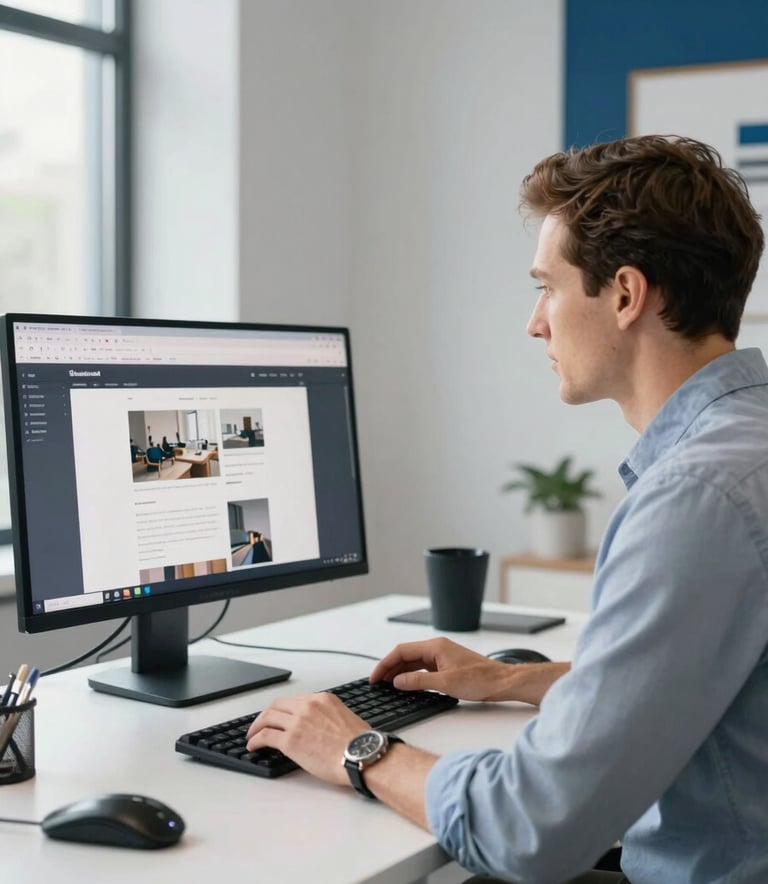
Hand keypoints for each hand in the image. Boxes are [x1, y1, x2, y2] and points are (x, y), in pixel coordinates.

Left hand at [245, 692, 368, 786]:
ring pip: (268, 717)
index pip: (295, 701)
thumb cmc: (360, 743)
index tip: (279, 717)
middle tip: (260, 724)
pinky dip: (255, 740)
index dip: (283, 710)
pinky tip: (253, 746)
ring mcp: (298, 722)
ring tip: (252, 735)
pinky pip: (265, 736)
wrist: (362, 755)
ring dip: (256, 726)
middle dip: (266, 715)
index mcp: (323, 699)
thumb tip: (320, 727)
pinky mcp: (290, 740)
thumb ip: (328, 716)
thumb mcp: (345, 717)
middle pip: (277, 705)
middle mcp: (308, 706)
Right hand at [371, 637, 567, 703]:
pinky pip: (423, 667)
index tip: (375, 677)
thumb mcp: (445, 683)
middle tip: (377, 682)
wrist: (502, 682)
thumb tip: (397, 681)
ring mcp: (442, 656)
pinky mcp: (447, 665)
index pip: (401, 651)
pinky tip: (407, 685)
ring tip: (388, 685)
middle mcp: (437, 648)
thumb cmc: (481, 680)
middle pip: (406, 655)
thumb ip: (418, 681)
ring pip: (414, 661)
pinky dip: (412, 675)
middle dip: (389, 668)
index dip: (385, 664)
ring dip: (400, 672)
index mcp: (435, 646)